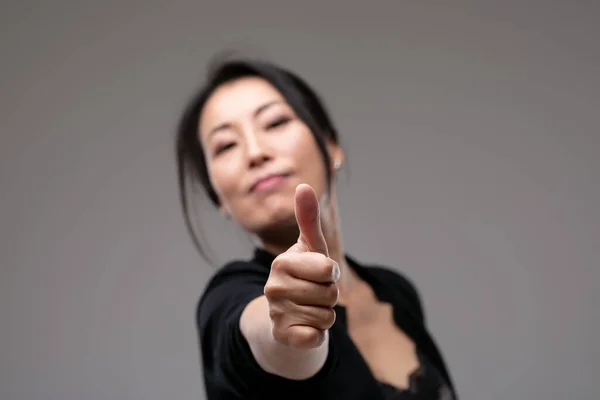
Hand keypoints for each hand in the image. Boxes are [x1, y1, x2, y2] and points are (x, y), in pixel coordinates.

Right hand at [264, 183, 340, 348]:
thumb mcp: (310, 247)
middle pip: (330, 294)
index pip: (327, 269)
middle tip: (315, 293)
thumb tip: (304, 185)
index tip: (320, 272)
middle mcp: (273, 287)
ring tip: (310, 308)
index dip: (330, 272)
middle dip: (330, 295)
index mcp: (282, 262)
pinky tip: (305, 327)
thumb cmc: (305, 274)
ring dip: (325, 315)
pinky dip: (317, 335)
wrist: (286, 314)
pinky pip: (315, 338)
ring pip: (327, 317)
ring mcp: (276, 313)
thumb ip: (308, 218)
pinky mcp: (282, 336)